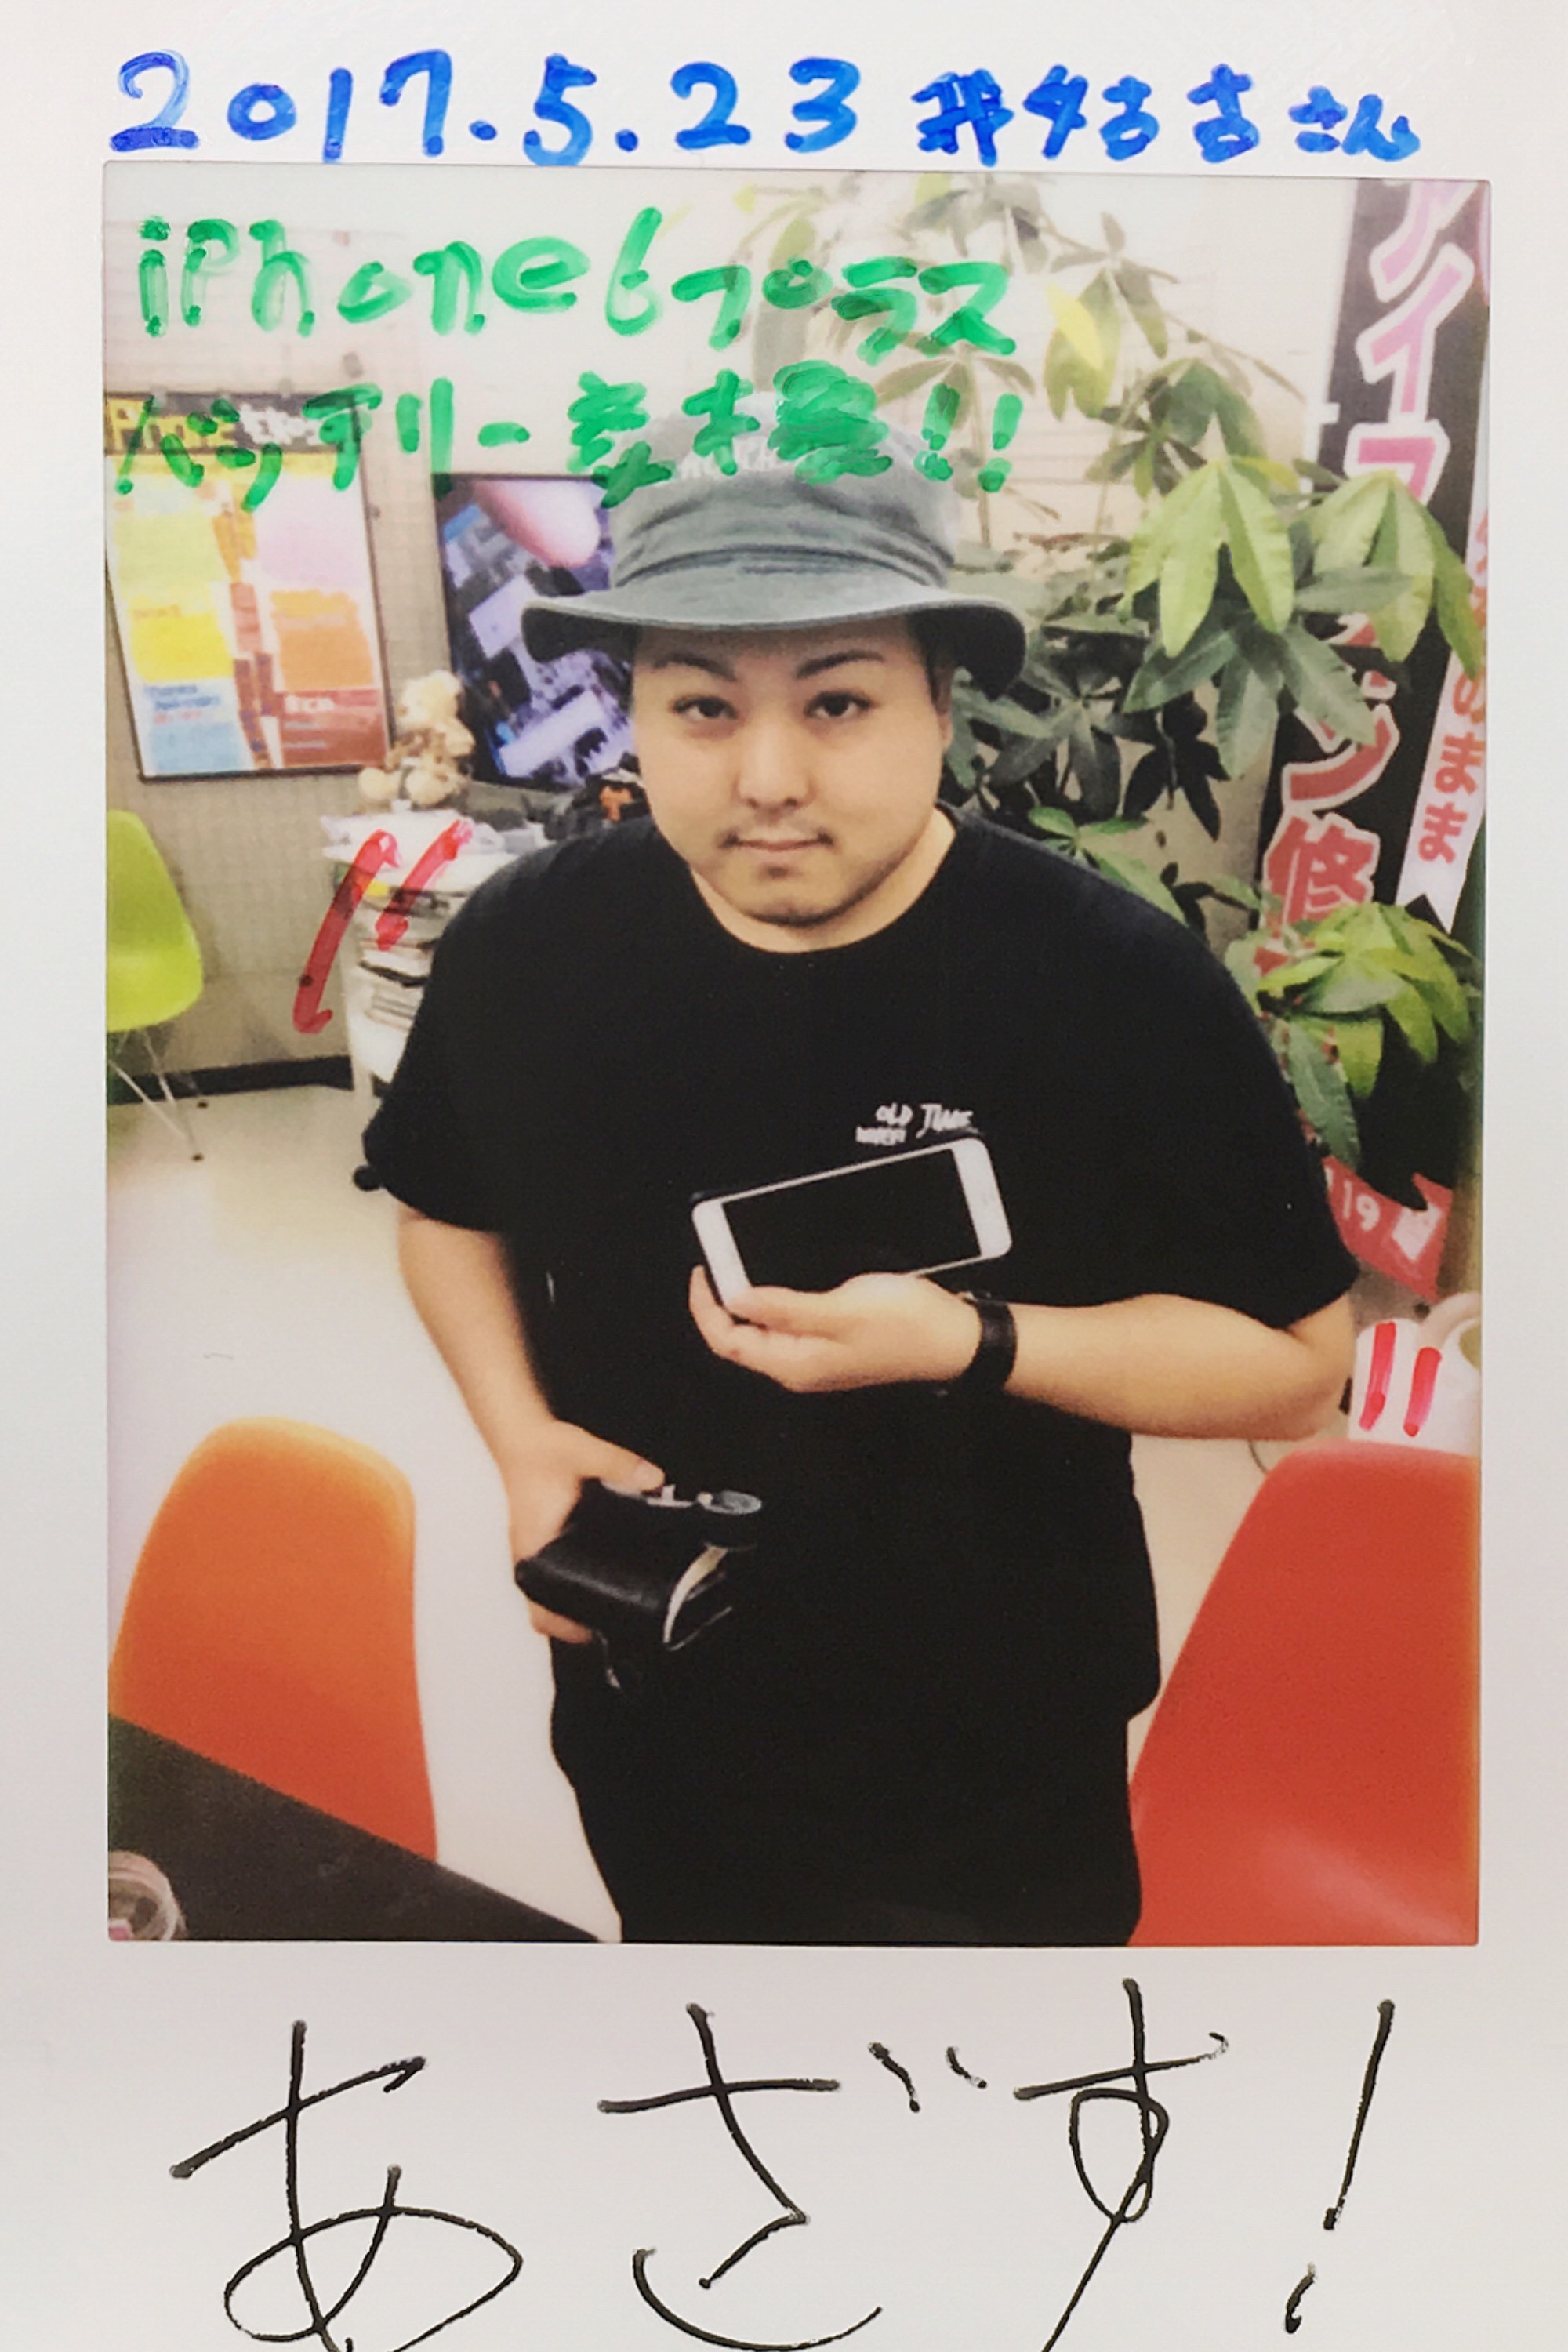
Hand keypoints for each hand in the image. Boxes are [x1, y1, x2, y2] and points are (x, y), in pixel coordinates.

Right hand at [503, 1421, 662, 1641]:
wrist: (521, 1436)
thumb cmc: (541, 1449)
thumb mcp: (584, 1452)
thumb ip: (620, 1465)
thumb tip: (654, 1480)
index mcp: (533, 1545)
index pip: (539, 1605)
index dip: (563, 1627)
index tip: (592, 1631)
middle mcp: (529, 1553)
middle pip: (543, 1609)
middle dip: (573, 1622)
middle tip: (611, 1619)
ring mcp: (533, 1549)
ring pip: (546, 1594)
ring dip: (570, 1604)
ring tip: (610, 1603)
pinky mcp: (541, 1540)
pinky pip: (551, 1575)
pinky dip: (568, 1583)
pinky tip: (599, 1574)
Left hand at [688, 1265, 981, 1392]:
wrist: (954, 1340)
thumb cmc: (905, 1325)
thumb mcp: (839, 1309)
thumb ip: (784, 1307)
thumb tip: (737, 1299)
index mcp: (794, 1364)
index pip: (729, 1342)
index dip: (707, 1308)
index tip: (704, 1271)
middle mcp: (799, 1367)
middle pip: (741, 1340)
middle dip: (722, 1304)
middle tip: (719, 1263)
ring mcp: (817, 1359)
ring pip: (764, 1334)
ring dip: (748, 1303)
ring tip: (740, 1268)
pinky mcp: (833, 1346)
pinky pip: (788, 1327)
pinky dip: (773, 1304)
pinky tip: (777, 1283)